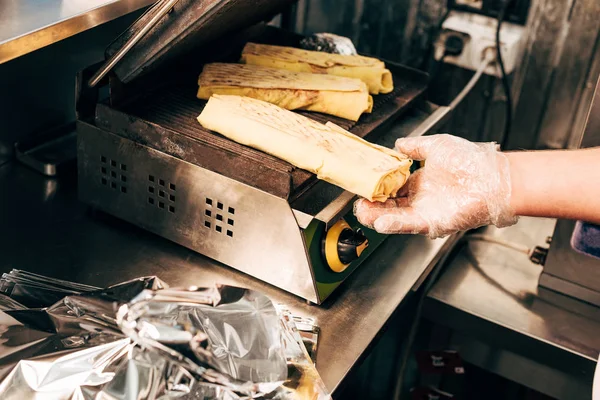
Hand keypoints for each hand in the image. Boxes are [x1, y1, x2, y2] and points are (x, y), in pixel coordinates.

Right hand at [354, 134, 517, 238]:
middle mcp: (421, 199)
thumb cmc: (472, 161)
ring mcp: (426, 212)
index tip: (364, 184)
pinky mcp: (433, 222)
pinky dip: (394, 224)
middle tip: (358, 202)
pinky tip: (380, 221)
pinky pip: (409, 225)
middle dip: (372, 205)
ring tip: (362, 213)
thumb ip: (415, 146)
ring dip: (377, 217)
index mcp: (420, 182)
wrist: (493, 176)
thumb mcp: (436, 146)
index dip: (377, 188)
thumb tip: (397, 144)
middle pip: (389, 206)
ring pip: (395, 218)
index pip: (392, 188)